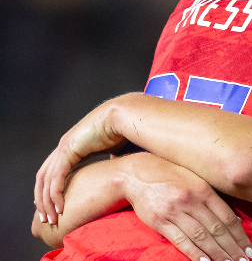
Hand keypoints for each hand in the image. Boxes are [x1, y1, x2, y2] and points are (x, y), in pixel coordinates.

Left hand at [35, 100, 124, 225]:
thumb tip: (115, 171)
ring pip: (45, 180)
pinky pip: (55, 178)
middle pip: (43, 178)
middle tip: (46, 218)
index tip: (53, 206)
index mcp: (73, 146)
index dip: (49, 190)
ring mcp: (63, 148)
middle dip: (42, 200)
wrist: (126, 117)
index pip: (52, 171)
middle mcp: (64, 146)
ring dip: (46, 202)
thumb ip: (110, 162)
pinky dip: (55, 194)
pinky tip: (59, 207)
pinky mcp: (68, 150)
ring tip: (52, 219)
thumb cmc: (125, 131)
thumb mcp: (115, 152)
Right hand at [122, 152, 251, 260]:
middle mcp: (192, 200)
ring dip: (217, 253)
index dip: (240, 236)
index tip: (249, 249)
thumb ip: (213, 198)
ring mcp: (175, 211)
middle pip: (217, 229)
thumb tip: (235, 220)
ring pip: (201, 236)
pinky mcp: (159, 221)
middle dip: (232, 248)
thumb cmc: (171, 176)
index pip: (227, 217)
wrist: (137, 174)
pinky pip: (180, 240)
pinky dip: (193, 252)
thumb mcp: (196, 179)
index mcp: (204, 189)